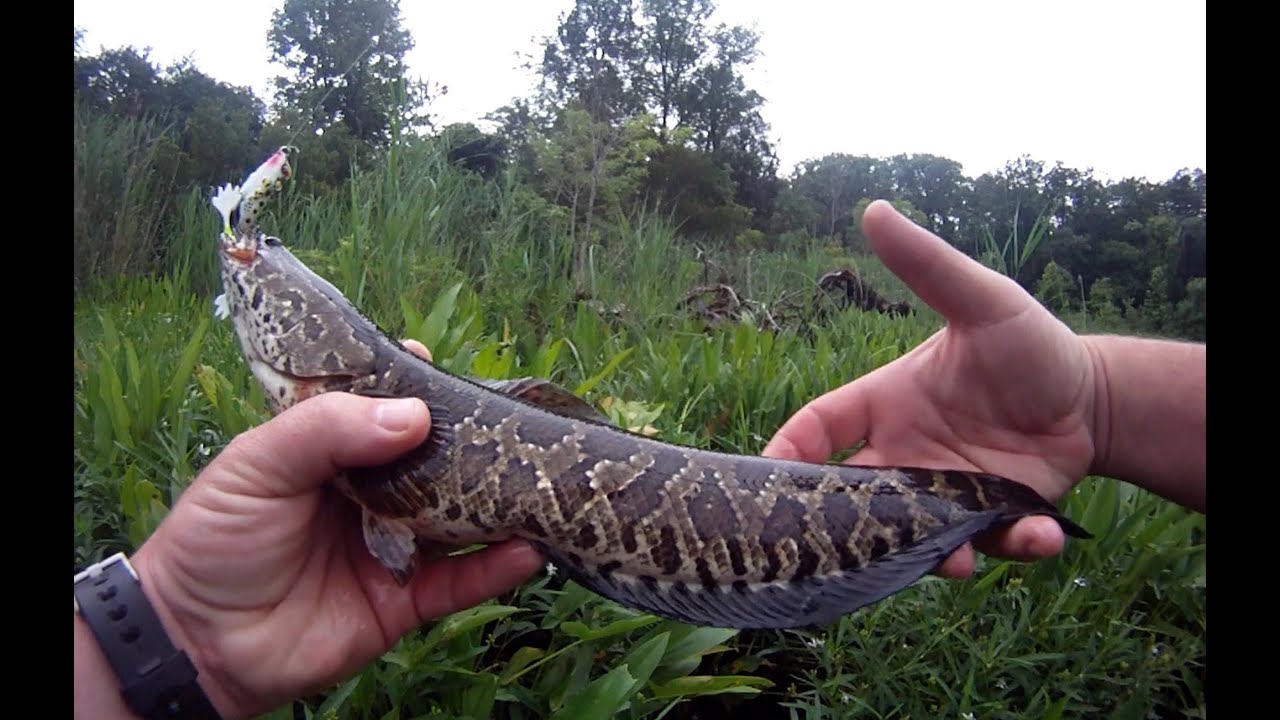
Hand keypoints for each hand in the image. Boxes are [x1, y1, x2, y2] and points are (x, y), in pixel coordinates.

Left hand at [128, 341, 543, 718]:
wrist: (194, 641)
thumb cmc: (212, 539)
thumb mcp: (256, 464)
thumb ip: (327, 430)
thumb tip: (415, 415)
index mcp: (333, 450)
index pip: (384, 407)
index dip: (416, 387)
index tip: (444, 367)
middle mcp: (373, 492)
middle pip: (437, 462)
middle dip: (477, 446)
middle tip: (519, 430)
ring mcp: (394, 546)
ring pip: (461, 521)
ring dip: (501, 507)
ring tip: (543, 487)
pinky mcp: (404, 602)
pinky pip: (460, 583)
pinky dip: (495, 569)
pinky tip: (527, 550)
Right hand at [763, 200, 1099, 578]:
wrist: (1090, 396)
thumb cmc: (1026, 341)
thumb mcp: (982, 298)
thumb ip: (928, 265)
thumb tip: (874, 210)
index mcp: (885, 403)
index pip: (817, 429)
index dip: (787, 451)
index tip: (764, 475)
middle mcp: (904, 454)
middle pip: (853, 499)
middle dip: (848, 527)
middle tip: (852, 544)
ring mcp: (944, 492)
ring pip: (914, 536)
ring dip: (930, 553)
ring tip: (958, 558)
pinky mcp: (992, 519)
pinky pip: (988, 545)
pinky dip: (1010, 547)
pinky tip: (1038, 534)